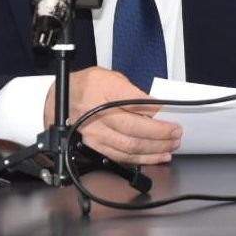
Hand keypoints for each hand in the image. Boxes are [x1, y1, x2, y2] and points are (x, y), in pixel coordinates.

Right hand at [47, 67, 181, 164]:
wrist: (59, 99)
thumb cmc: (86, 85)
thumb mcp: (109, 76)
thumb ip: (132, 90)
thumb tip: (156, 105)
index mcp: (104, 91)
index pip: (134, 102)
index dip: (155, 110)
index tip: (171, 113)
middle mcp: (98, 114)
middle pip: (134, 128)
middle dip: (160, 133)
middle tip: (176, 132)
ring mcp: (96, 133)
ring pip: (130, 147)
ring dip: (155, 148)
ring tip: (171, 145)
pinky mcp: (96, 146)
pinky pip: (122, 157)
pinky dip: (142, 159)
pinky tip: (157, 156)